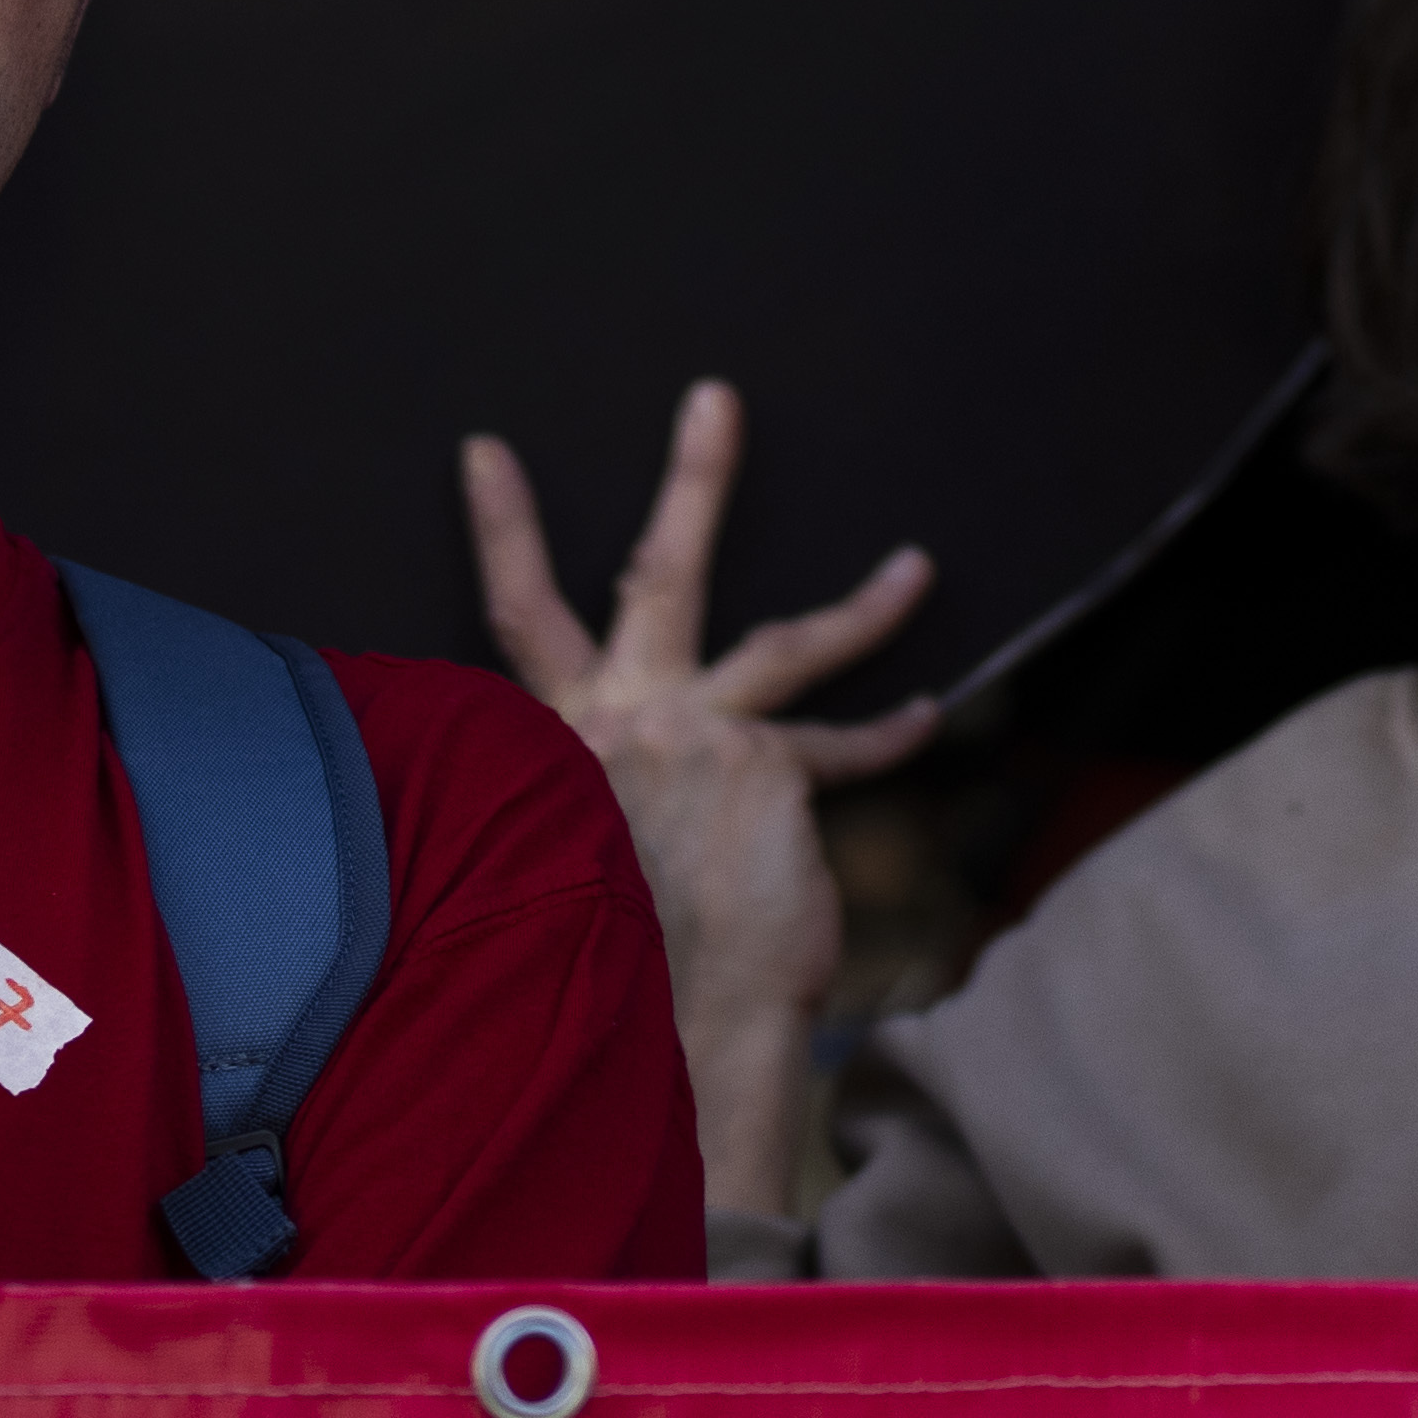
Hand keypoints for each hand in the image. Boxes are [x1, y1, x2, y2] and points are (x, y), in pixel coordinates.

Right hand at [462, 381, 937, 1214]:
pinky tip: (928, 713)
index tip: (488, 445)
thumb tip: (589, 798)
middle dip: (694, 479)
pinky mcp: (774, 774)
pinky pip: (844, 746)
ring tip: (918, 563)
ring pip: (790, 642)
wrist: (661, 1021)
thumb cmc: (598, 956)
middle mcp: (628, 717)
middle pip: (657, 575)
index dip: (504, 529)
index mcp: (558, 733)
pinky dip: (886, 734)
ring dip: (863, 605)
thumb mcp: (551, 855)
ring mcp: (706, 736)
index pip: (518, 615)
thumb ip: (567, 799)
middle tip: (718, 396)